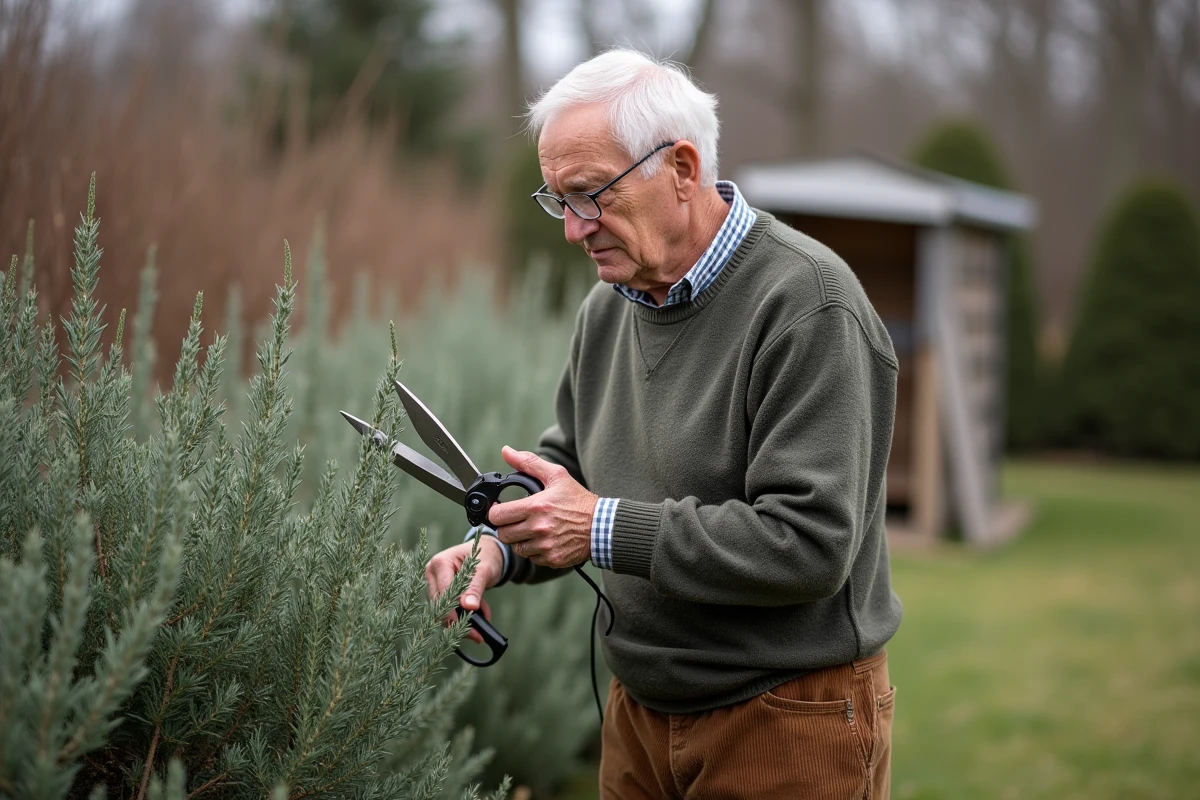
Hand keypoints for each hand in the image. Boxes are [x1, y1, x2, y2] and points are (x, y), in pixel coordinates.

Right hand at [424, 535, 504, 643]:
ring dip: (464, 619)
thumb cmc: (486, 556)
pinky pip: (451, 610)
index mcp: (440, 563)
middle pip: (440, 605)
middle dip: (459, 620)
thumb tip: (468, 606)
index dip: (452, 611)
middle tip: (479, 634)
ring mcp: (436, 584)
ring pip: (444, 611)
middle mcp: (433, 574)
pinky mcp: (442, 593)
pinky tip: (482, 616)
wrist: (489, 552)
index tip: (466, 626)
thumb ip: (475, 588)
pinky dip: (466, 615)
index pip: (443, 593)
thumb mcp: (484, 570)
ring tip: (484, 623)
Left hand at [488, 446, 595, 569]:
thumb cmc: (579, 500)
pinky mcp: (552, 559)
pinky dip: (534, 550)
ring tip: (532, 529)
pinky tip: (545, 540)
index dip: (496, 512)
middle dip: (507, 526)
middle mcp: (539, 528)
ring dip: (520, 540)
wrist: (602, 526)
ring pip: (516, 548)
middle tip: (516, 520)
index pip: (498, 516)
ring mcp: (545, 546)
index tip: (501, 509)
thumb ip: (528, 463)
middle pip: (503, 534)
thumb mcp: (557, 476)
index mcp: (536, 507)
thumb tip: (506, 451)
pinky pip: (532, 558)